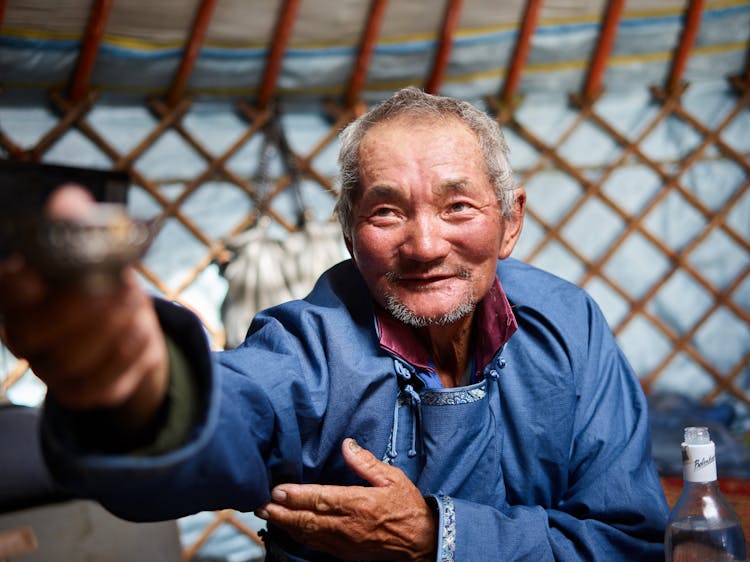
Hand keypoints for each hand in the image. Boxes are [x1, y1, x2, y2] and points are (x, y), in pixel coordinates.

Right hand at [0, 185, 168, 431]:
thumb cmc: (105, 280)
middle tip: (120, 286)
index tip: (38, 271)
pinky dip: (127, 356)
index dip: (17, 281)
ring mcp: (49, 368)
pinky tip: (141, 333)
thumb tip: (70, 200)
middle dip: (82, 307)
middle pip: (34, 331)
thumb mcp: (99, 250)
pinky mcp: (80, 392)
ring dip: (112, 329)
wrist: (132, 327)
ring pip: (71, 360)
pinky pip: (101, 384)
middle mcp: (24, 335)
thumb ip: (82, 227)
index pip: (5, 288)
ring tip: (135, 303)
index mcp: (19, 295)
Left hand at [256, 438, 436, 560]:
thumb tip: (347, 444)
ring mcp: (345, 542)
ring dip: (285, 525)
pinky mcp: (345, 553)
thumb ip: (366, 462)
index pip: (321, 500)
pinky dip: (299, 536)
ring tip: (266, 514)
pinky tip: (289, 529)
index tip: (277, 490)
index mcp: (359, 505)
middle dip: (281, 512)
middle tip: (259, 504)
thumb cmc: (407, 507)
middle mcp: (348, 526)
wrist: (422, 541)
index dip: (296, 496)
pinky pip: (317, 545)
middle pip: (307, 520)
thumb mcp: (392, 478)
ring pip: (308, 535)